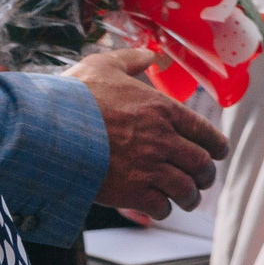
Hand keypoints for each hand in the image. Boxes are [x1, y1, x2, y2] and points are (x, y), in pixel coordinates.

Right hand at [68, 50, 228, 218]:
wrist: (45, 131)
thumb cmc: (73, 97)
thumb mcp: (104, 65)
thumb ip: (131, 60)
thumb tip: (149, 55)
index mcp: (163, 109)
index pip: (205, 131)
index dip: (217, 146)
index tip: (219, 154)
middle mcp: (163, 139)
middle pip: (201, 163)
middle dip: (206, 175)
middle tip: (204, 180)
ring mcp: (148, 167)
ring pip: (186, 189)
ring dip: (190, 197)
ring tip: (188, 200)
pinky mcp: (130, 192)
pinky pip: (161, 206)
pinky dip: (165, 209)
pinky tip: (161, 208)